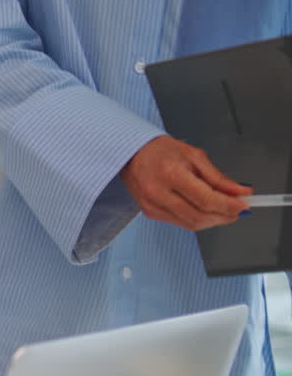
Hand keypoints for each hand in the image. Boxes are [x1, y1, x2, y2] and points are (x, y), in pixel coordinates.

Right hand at [119, 136, 250, 230]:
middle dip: (224, 216)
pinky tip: (205, 211)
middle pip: (200, 216)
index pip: (206, 199)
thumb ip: (218, 177)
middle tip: (239, 210)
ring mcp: (152, 206)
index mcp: (171, 174)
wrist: (131, 155)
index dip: (228, 206)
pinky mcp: (150, 213)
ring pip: (191, 224)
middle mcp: (159, 193)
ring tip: (225, 211)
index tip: (244, 205)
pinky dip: (198, 220)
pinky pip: (180, 223)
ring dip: (213, 220)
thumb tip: (241, 192)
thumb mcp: (194, 155)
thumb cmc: (161, 151)